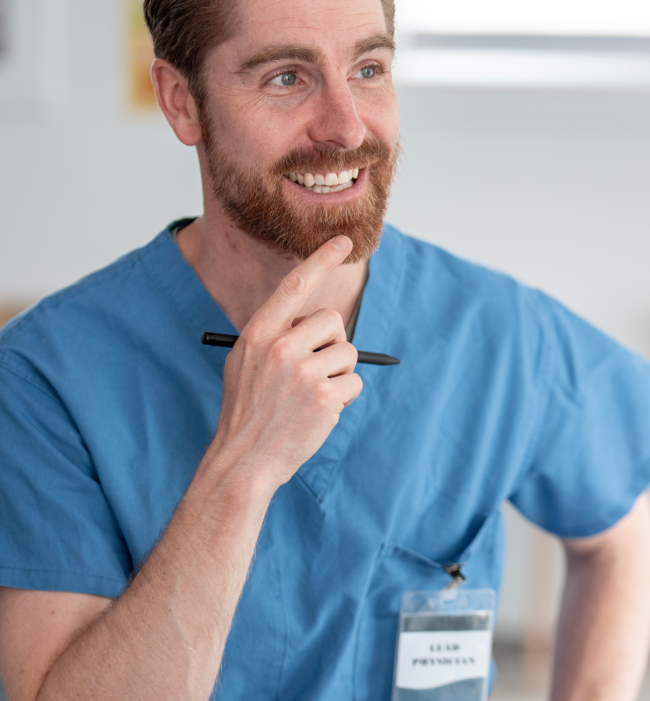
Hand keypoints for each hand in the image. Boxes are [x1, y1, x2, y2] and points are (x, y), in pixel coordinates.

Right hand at [210, 236, 362, 493]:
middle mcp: (280, 347)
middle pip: (332, 321)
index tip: (344, 240)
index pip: (296, 285)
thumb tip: (315, 324)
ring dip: (338, 375)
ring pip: (348, 354)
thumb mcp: (246, 364)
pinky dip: (344, 399)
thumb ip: (275, 339)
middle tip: (313, 371)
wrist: (244, 460)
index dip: (321, 259)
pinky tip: (319, 413)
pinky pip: (354, 383)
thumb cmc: (247, 412)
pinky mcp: (325, 397)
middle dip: (332, 344)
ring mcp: (303, 372)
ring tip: (310, 397)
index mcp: (258, 334)